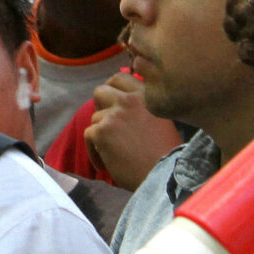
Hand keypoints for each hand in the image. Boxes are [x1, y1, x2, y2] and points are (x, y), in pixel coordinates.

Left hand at [85, 67, 178, 191]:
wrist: (163, 176)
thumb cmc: (165, 154)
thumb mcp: (160, 119)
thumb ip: (142, 107)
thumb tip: (121, 104)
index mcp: (145, 95)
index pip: (120, 77)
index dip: (112, 89)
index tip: (112, 102)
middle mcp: (130, 100)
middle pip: (100, 91)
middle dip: (100, 107)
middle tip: (105, 124)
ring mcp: (114, 114)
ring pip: (95, 118)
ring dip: (100, 135)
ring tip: (111, 152)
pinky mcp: (102, 131)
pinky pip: (88, 135)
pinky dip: (93, 152)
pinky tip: (105, 164)